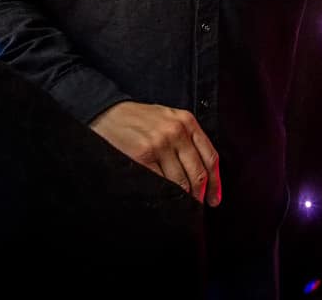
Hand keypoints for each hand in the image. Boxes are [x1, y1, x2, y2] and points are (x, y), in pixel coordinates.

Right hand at [91, 100, 221, 204]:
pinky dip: (164, 196)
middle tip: (196, 208)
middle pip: (197, 174)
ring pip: (180, 183)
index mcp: (187, 121)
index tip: (214, 199)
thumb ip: (187, 138)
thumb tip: (203, 174)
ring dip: (182, 199)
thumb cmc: (140, 120)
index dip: (215, 183)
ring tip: (180, 208)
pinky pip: (160, 183)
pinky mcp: (142, 156)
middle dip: (199, 196)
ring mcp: (159, 144)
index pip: (210, 158)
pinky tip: (164, 202)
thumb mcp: (169, 119)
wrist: (107, 113)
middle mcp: (176, 132)